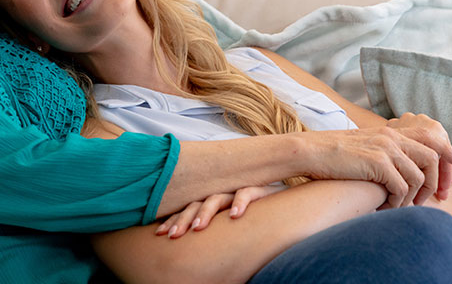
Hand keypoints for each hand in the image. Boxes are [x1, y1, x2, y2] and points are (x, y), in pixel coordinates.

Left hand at [155, 185, 284, 238]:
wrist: (291, 207)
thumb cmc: (257, 224)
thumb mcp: (230, 232)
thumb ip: (214, 236)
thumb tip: (193, 261)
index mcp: (213, 204)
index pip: (188, 210)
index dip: (174, 220)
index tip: (160, 234)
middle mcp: (224, 196)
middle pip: (197, 203)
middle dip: (182, 219)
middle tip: (173, 235)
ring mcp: (239, 191)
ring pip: (217, 198)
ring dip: (206, 211)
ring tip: (198, 227)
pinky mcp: (260, 189)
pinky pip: (247, 192)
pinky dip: (241, 202)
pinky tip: (236, 216)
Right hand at [302, 125, 451, 208]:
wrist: (307, 151)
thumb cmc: (329, 154)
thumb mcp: (361, 146)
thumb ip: (381, 151)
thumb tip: (396, 168)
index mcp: (388, 131)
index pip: (429, 138)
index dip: (445, 153)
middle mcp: (390, 137)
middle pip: (432, 158)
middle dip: (435, 182)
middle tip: (426, 200)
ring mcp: (384, 148)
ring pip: (418, 177)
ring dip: (412, 197)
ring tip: (399, 206)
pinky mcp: (377, 162)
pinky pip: (401, 188)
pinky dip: (397, 202)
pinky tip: (385, 206)